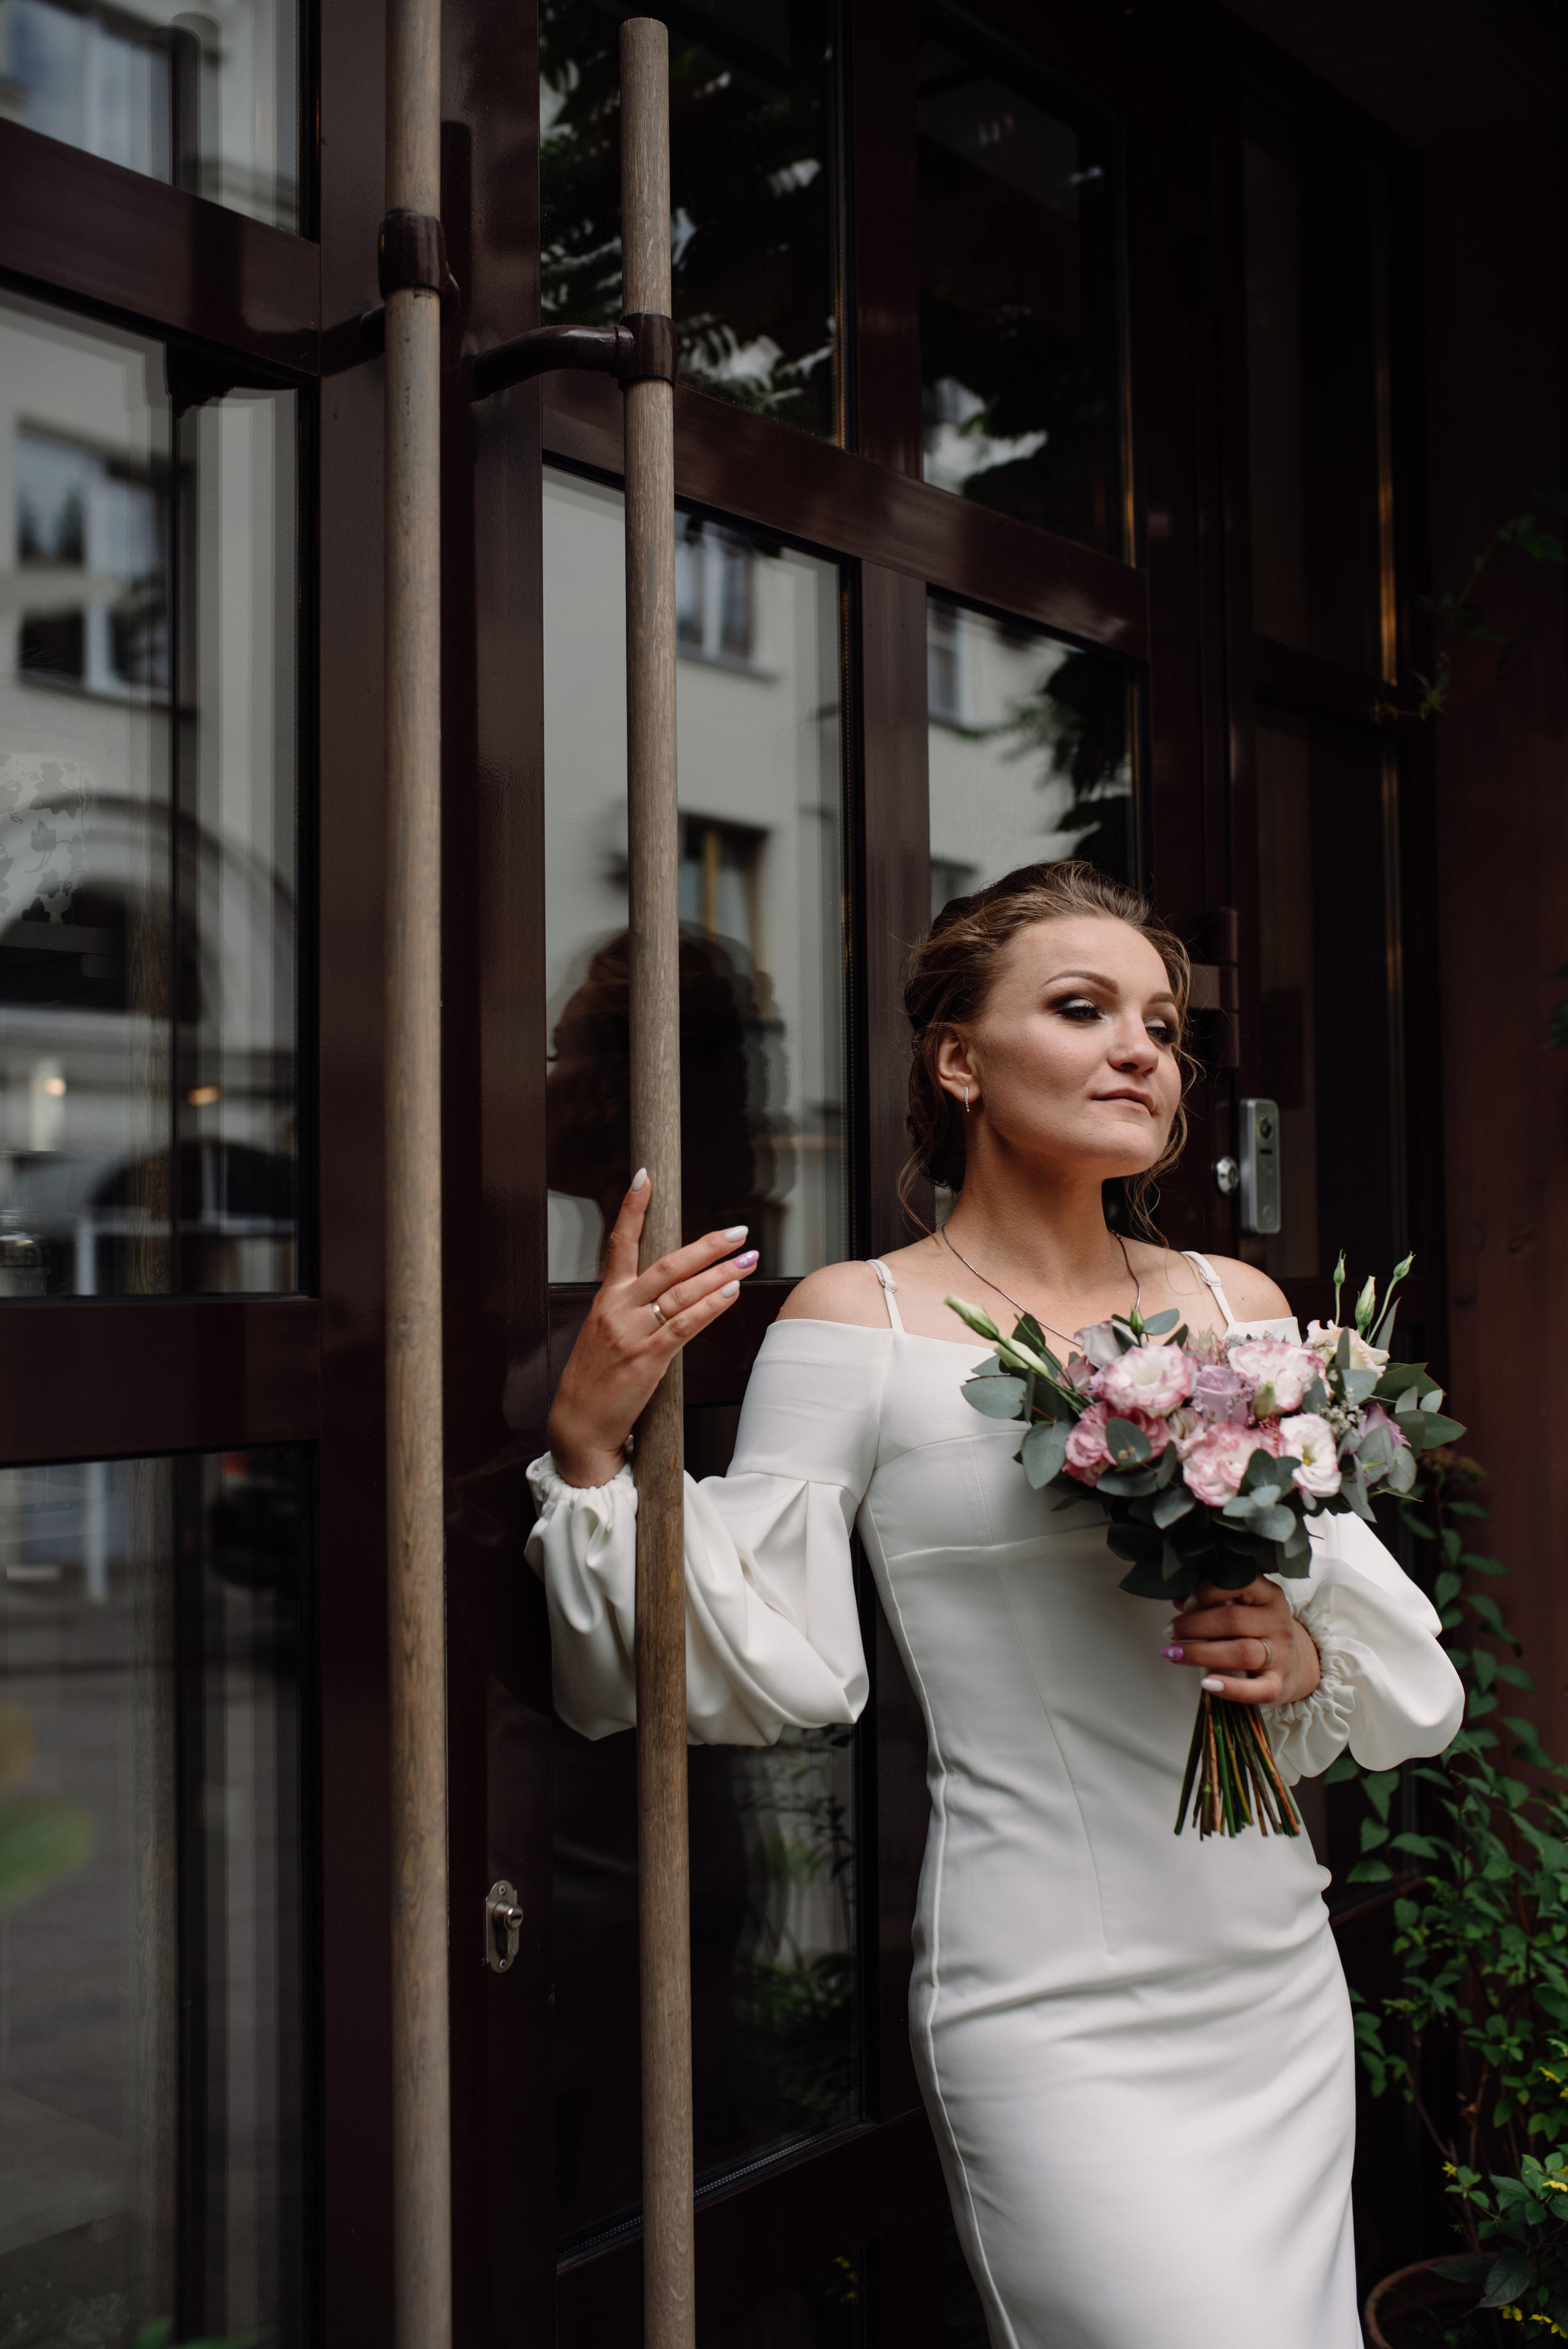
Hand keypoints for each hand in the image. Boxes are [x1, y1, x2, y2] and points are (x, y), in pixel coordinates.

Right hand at [545, 1172, 758, 1487]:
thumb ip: (632, 1309)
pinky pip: (685, 1325)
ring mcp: (631, 1333)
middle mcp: (617, 1309)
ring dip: (721, 1273)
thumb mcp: (605, 1334)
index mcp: (605, 1299)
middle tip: (738, 1231)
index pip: (619, 1243)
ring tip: (749, 1260)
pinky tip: (731, 1292)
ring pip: (682, 1292)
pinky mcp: (647, 1359)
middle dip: (707, 1245)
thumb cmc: (595, 1380)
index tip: (644, 1177)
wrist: (578, 1423)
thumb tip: (671, 1290)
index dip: (632, 1209)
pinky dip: (711, 1306)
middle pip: (667, 1265)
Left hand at [1161, 1576, 1320, 1707]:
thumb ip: (1213, 1598)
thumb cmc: (1257, 1630)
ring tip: (1174, 1652)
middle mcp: (1278, 1623)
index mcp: (1270, 1596)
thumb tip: (1178, 1597)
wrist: (1295, 1663)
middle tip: (1170, 1631)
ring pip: (1240, 1652)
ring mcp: (1281, 1656)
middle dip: (1193, 1625)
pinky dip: (1229, 1689)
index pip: (1239, 1583)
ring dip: (1200, 1653)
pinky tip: (1206, 1684)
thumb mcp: (1243, 1606)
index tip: (1185, 1603)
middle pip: (1232, 1620)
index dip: (1207, 1591)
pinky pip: (1255, 1690)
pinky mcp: (1277, 1685)